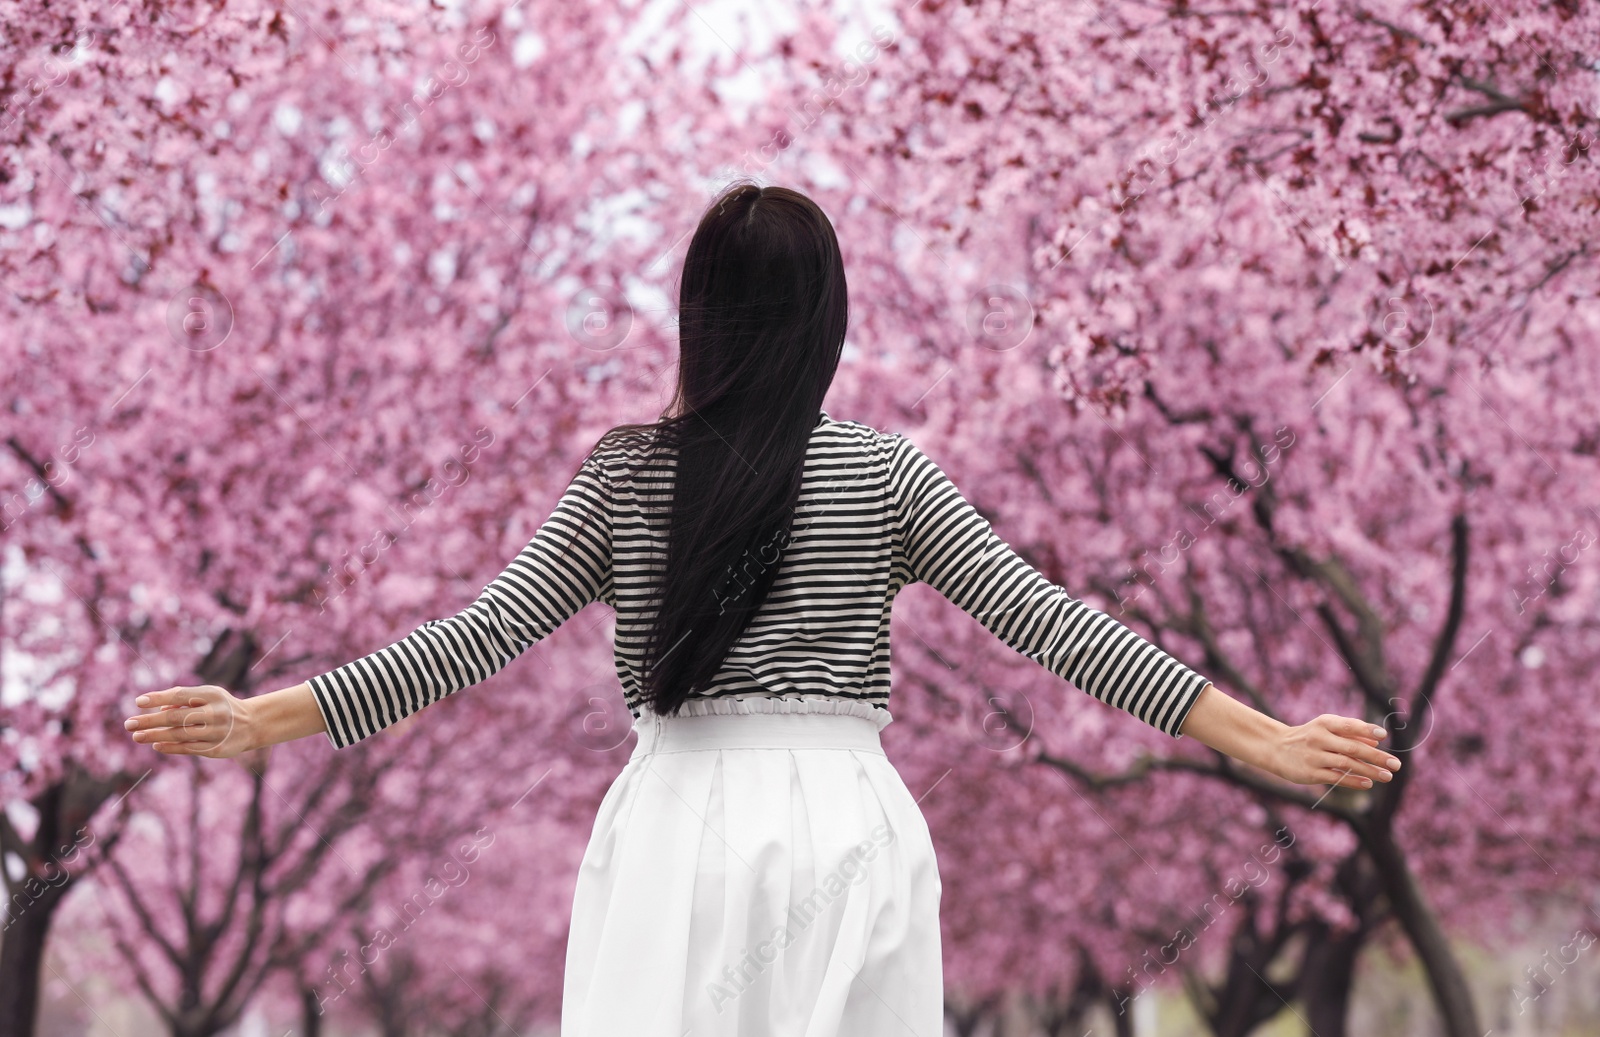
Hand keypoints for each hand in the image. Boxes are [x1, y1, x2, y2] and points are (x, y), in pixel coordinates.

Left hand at [123, 685, 254, 758]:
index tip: (138, 701)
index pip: (181, 695)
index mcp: (213, 695)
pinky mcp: (216, 749)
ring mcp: (217, 732)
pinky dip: (170, 747)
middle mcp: (216, 713)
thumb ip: (185, 698)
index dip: (159, 698)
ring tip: (137, 736)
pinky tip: (156, 745)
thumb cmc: (222, 706)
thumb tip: (159, 709)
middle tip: (129, 724)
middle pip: (176, 717)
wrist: (253, 724)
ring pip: (180, 735)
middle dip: (150, 720)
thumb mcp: (209, 695)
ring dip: (155, 736)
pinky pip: (188, 749)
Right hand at [1270, 714, 1400, 788]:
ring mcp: (1314, 756)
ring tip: (1387, 776)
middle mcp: (1318, 738)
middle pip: (1352, 747)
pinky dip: (1353, 781)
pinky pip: (1336, 777)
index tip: (1384, 735)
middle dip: (1376, 756)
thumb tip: (1377, 739)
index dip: (1366, 729)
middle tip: (1396, 764)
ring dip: (1370, 771)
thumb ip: (1350, 732)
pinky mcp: (1310, 773)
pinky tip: (1368, 784)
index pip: (1348, 725)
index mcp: (1323, 723)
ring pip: (1347, 764)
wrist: (1276, 748)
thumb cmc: (1308, 737)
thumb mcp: (1325, 728)